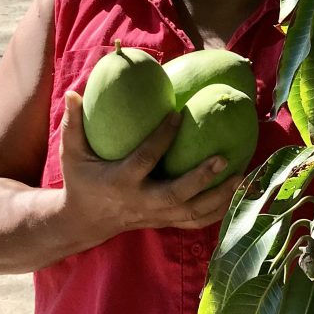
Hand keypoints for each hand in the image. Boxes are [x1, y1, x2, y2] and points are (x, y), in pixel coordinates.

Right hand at [58, 91, 239, 240]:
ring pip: (192, 213)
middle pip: (175, 195)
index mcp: (120, 182)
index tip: (178, 113)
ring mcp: (155, 216)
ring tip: (242, 175)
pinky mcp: (165, 222)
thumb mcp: (71, 152)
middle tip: (224, 156)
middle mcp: (141, 202)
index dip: (162, 138)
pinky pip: (196, 221)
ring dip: (219, 197)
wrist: (83, 222)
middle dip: (200, 178)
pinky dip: (218, 211)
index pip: (145, 159)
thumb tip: (73, 91)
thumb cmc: (79, 179)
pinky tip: (238, 193)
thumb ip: (73, 123)